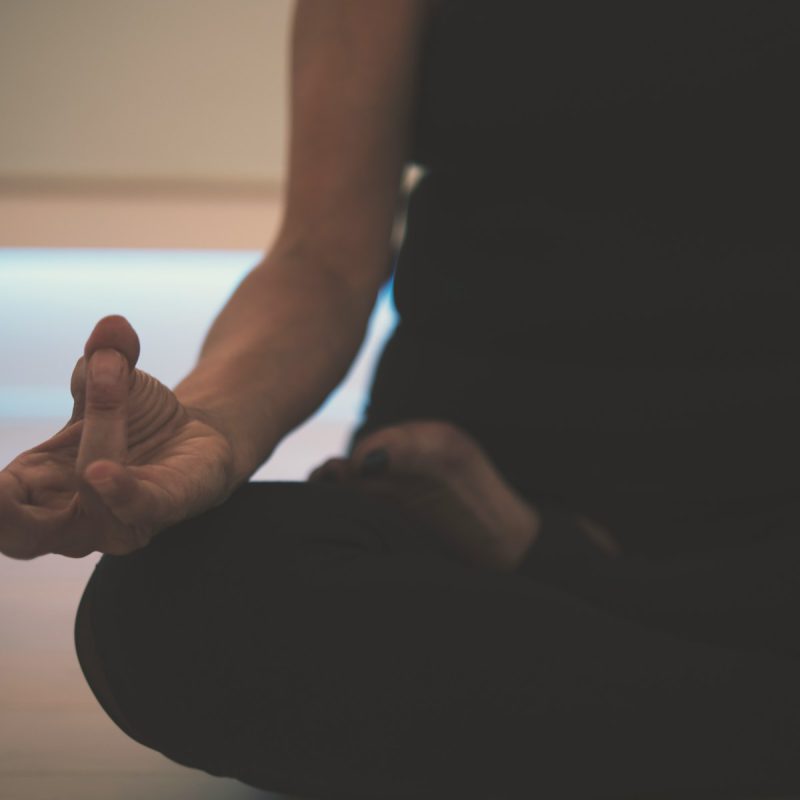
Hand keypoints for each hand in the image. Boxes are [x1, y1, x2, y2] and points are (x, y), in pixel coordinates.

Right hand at [0, 315, 236, 559]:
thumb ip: (104, 356)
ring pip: (89, 488)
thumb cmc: (132, 418)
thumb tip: (113, 326)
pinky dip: (119, 489)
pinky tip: (100, 471)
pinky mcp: (163, 509)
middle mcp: (68, 519)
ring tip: (110, 374)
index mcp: (33, 489)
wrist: (195, 437)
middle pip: (19, 534)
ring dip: (97, 430)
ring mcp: (116, 520)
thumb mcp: (110, 378)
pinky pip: (137, 506)